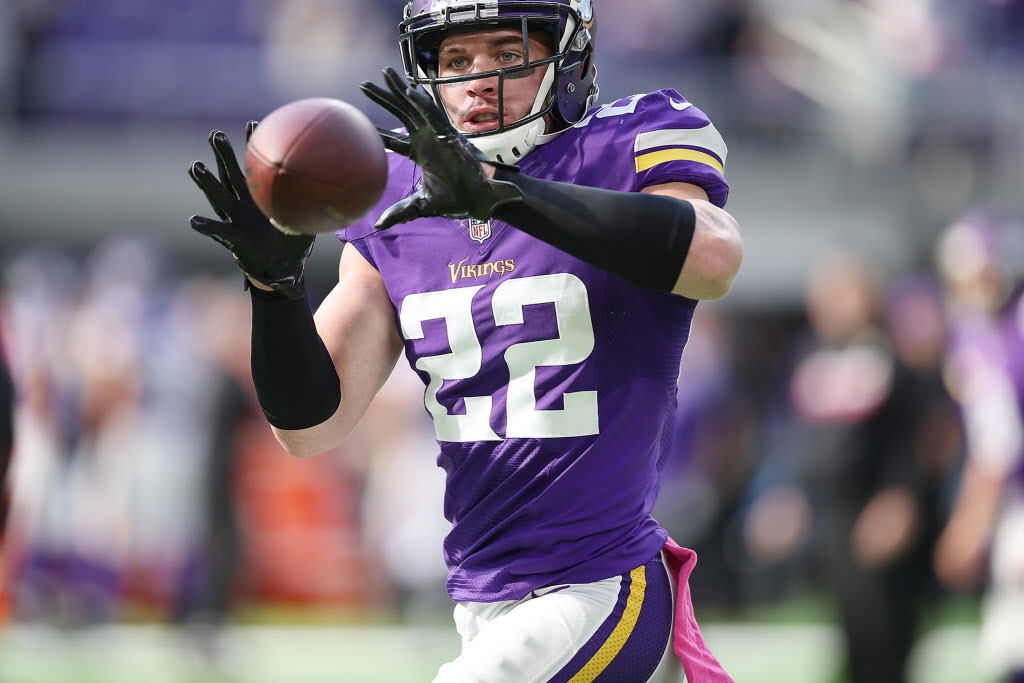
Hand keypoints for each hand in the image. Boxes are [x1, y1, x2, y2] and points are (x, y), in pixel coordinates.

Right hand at [188, 124, 313, 298]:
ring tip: (195, 167)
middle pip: (230, 174)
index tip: (254, 125)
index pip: (255, 168)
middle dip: (224, 155)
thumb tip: (333, 192)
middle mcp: (244, 204)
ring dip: (207, 182)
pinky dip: (206, 225)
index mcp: (260, 197)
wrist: (283, 270)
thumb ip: (314, 207)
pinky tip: (193, 219)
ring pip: (219, 196)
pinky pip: (217, 231)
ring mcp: (236, 219)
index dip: (254, 148)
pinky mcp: (232, 238)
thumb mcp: (306, 222)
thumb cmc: (293, 244)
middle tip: (215, 135)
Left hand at [359, 67, 521, 229]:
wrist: (481, 199)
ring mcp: (438, 135)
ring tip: (384, 73)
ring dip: (399, 89)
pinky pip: (434, 115)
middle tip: (363, 85)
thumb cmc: (458, 199)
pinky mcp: (450, 135)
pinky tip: (409, 90)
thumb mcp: (423, 206)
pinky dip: (422, 103)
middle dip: (383, 98)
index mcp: (420, 153)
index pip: (393, 140)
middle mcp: (427, 139)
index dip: (378, 131)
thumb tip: (379, 225)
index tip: (360, 124)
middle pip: (400, 114)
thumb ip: (402, 211)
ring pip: (415, 107)